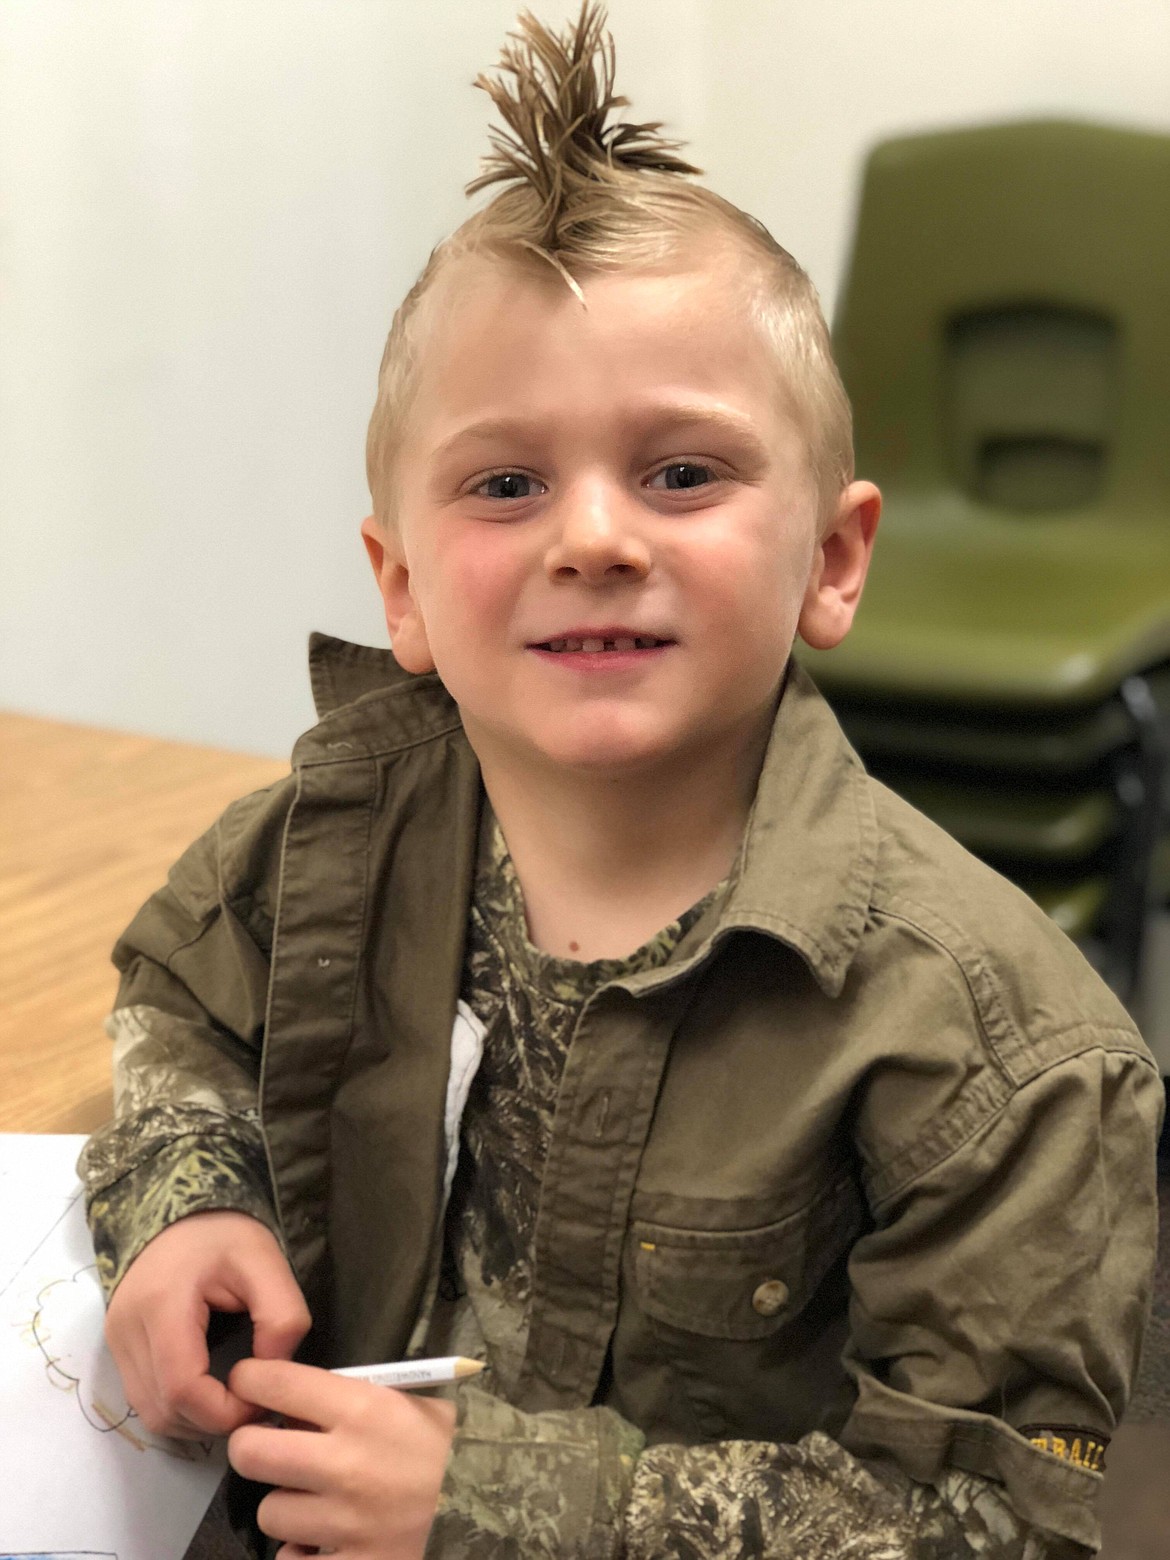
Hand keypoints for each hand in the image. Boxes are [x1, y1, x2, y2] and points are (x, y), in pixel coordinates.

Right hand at [104, 1210, 310, 1438]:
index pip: (182, 1388)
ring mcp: (116, 1341)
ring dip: (193, 1420)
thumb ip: (281, 1318)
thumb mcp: (265, 1262)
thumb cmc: (222, 1232)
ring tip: (233, 1400)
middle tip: (252, 1404)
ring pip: (150, 1412)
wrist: (176, 1208)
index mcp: (161, 1305)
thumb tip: (273, 1372)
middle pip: (163, 1410)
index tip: (260, 1400)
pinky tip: (209, 1391)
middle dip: (211, 1421)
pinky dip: (177, 1407)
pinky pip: (144, 1397)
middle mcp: (126, 1330)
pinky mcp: (118, 1346)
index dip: (223, 1410)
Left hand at [227, 1358, 456, 1559]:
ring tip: (317, 1502)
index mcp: (362, 1408)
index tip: (249, 1384)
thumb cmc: (450, 1446)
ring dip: (287, 1507)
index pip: (275, 1384)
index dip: (250, 1380)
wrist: (497, 1503)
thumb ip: (352, 1401)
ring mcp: (346, 1523)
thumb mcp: (409, 1404)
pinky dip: (304, 1555)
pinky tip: (328, 1542)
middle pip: (250, 1452)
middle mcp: (345, 1463)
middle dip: (253, 1447)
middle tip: (271, 1449)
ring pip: (271, 1512)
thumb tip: (295, 1405)